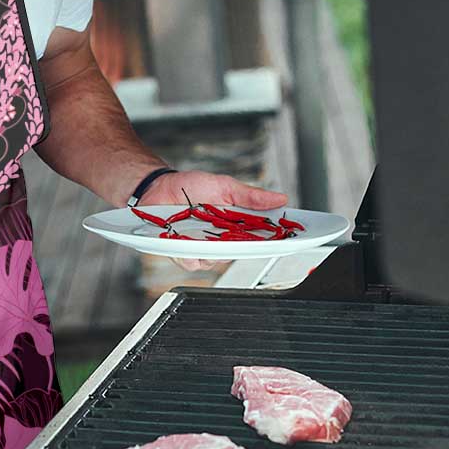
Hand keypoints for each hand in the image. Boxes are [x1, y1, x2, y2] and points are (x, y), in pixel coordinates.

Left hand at [141, 170, 288, 272]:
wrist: (158, 187)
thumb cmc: (190, 187)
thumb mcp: (224, 186)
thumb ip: (250, 196)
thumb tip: (280, 198)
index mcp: (235, 225)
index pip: (261, 237)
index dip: (276, 240)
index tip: (290, 238)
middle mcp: (221, 240)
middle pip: (241, 253)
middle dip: (245, 247)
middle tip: (245, 236)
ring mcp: (202, 248)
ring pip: (216, 260)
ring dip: (213, 249)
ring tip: (206, 233)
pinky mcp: (182, 253)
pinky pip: (192, 261)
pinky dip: (190, 253)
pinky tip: (186, 242)